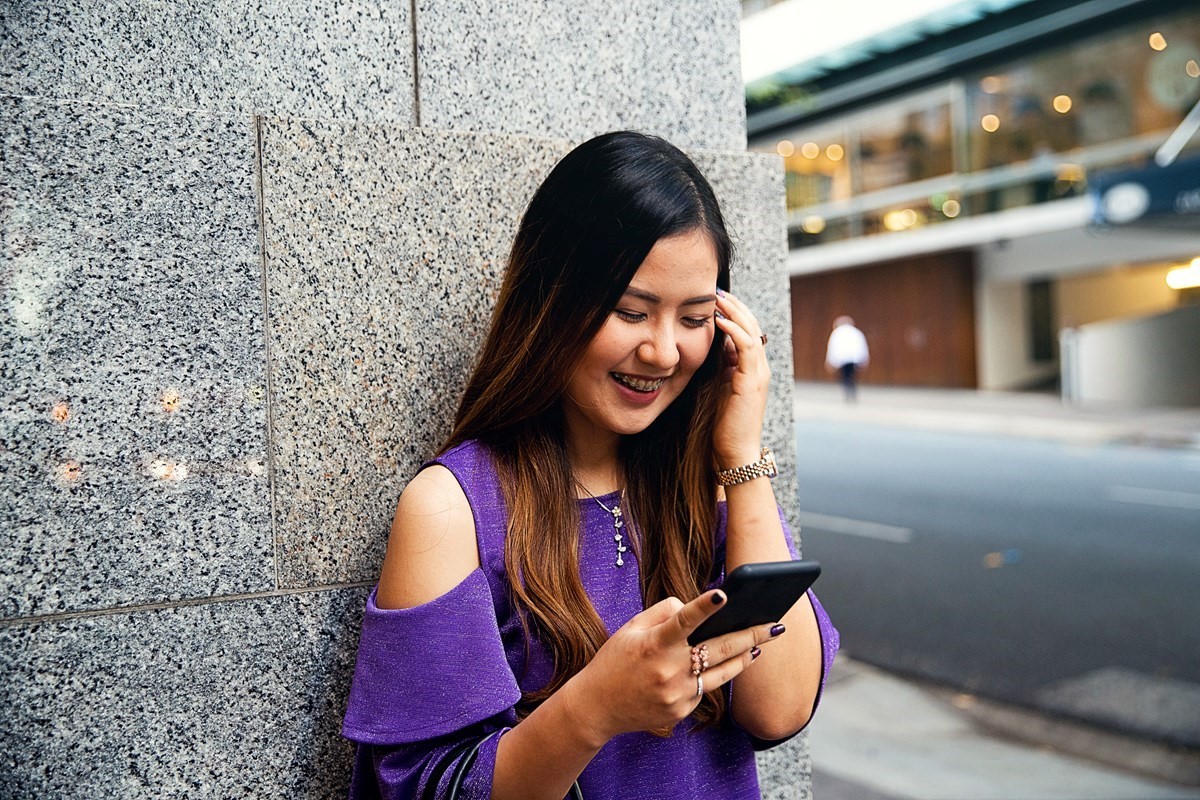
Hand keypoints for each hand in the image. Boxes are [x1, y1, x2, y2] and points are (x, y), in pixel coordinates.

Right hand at [564, 590, 781, 743]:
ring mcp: (677, 694)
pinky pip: (706, 688)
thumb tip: (693, 608)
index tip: (724, 594)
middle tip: (775, 624)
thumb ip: (663, 614)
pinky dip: (718, 674)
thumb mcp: (631, 629)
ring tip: (762, 644)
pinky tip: (733, 663)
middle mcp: (669, 670)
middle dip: (751, 635)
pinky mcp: (681, 710)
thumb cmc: (614, 661)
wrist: (597, 707)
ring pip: (723, 673)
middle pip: (719, 649)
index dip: (704, 607)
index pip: (683, 621)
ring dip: (745, 657)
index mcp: (654, 644)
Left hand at [713, 289, 769, 466]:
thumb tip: (715, 345)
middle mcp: (760, 367)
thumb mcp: (721, 386)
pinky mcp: (751, 380)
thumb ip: (721, 366)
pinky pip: (745, 346)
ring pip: (751, 331)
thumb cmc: (725, 423)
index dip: (734, 313)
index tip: (715, 299)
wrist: (736, 450)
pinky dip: (734, 329)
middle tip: (717, 290)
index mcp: (752, 368)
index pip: (747, 331)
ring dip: (734, 311)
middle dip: (735, 305)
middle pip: (752, 325)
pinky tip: (720, 319)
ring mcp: (758, 373)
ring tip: (718, 297)